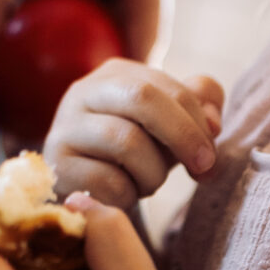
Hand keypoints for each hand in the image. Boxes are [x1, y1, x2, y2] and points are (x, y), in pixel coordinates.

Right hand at [48, 60, 227, 208]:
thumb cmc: (135, 151)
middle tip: (203, 168)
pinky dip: (128, 195)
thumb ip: (199, 106)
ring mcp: (64, 127)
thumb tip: (212, 122)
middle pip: (142, 97)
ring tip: (148, 182)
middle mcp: (83, 92)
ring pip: (127, 142)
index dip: (196, 120)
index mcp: (115, 74)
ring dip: (153, 173)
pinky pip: (107, 181)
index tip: (211, 155)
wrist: (85, 189)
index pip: (166, 85)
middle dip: (182, 135)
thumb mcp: (170, 124)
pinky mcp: (57, 165)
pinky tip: (123, 194)